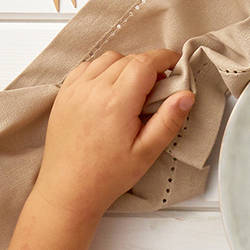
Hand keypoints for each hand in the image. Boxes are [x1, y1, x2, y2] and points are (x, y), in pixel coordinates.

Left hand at [33, 49, 193, 226]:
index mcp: (116, 102)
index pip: (145, 62)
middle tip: (158, 86)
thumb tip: (186, 94)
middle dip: (149, 65)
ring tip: (134, 87)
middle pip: (129, 58)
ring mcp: (74, 92)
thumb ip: (169, 120)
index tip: (176, 66)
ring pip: (108, 59)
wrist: (67, 191)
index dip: (165, 58)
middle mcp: (93, 91)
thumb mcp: (147, 152)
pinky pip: (86, 67)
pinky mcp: (62, 97)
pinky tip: (110, 87)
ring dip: (126, 65)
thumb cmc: (107, 175)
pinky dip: (102, 69)